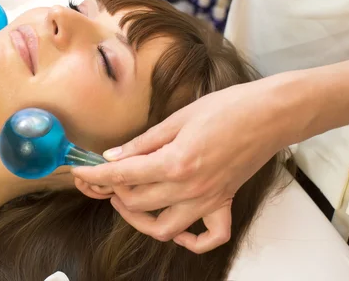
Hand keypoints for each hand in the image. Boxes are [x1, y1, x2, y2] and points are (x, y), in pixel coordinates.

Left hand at [73, 76, 302, 252]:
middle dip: (112, 192)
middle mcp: (190, 188)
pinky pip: (209, 237)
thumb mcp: (177, 118)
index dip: (95, 176)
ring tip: (129, 200)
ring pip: (164, 229)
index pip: (123, 176)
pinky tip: (177, 226)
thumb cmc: (227, 108)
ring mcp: (208, 200)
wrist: (269, 114)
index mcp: (175, 163)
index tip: (80, 173)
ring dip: (140, 219)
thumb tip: (114, 156)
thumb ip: (144, 142)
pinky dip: (190, 239)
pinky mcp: (224, 203)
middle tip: (104, 179)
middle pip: (137, 203)